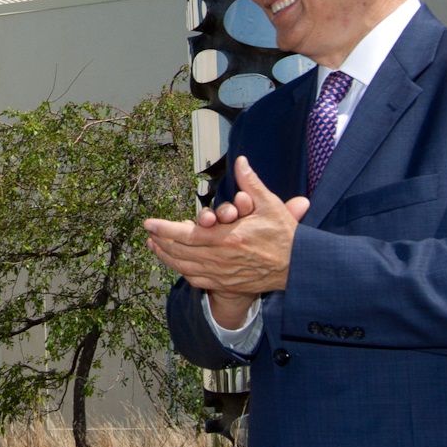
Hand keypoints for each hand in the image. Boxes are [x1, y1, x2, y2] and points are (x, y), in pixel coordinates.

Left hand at [145, 156, 308, 301]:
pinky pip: (198, 280)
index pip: (188, 234)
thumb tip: (241, 162)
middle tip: (148, 233)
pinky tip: (176, 264)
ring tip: (154, 246)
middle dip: (161, 242)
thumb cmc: (285, 237)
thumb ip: (251, 184)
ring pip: (186, 267)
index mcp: (229, 238)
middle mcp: (222, 259)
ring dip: (167, 257)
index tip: (149, 223)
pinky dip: (183, 271)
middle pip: (181, 252)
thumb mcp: (270, 206)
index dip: (165, 229)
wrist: (299, 269)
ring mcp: (223, 274)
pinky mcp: (227, 284)